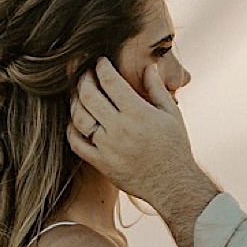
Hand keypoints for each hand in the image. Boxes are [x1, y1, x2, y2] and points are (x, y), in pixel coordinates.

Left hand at [66, 58, 196, 204]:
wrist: (173, 184)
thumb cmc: (175, 147)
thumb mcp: (172, 114)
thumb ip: (157, 89)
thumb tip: (149, 66)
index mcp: (137, 113)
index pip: (110, 81)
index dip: (101, 67)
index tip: (100, 62)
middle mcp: (119, 128)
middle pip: (89, 95)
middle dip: (83, 79)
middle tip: (84, 73)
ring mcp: (107, 147)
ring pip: (79, 117)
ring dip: (75, 101)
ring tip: (79, 94)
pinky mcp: (100, 163)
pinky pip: (76, 142)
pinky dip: (71, 128)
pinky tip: (76, 120)